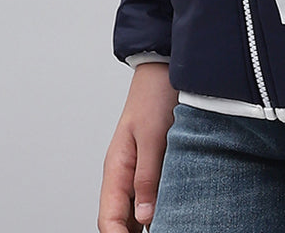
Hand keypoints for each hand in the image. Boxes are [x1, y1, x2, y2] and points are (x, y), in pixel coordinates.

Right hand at [98, 61, 177, 231]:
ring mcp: (138, 171)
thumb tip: (144, 219)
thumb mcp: (152, 136)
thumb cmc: (155, 95)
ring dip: (147, 226)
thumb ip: (146, 177)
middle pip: (120, 221)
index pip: (109, 219)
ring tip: (169, 227)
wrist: (165, 68)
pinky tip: (174, 215)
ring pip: (136, 213)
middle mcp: (124, 174)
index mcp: (116, 169)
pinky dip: (158, 211)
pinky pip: (151, 197)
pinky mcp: (154, 165)